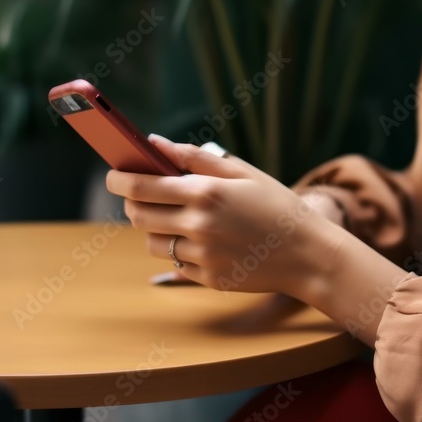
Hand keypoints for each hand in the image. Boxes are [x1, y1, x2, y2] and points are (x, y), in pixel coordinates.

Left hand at [106, 135, 412, 346]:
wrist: (308, 253)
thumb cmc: (276, 205)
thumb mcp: (242, 172)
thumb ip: (194, 157)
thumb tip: (153, 142)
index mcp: (205, 192)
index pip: (141, 186)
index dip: (118, 179)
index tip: (113, 174)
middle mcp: (198, 225)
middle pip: (137, 216)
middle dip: (132, 204)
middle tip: (143, 196)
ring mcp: (201, 256)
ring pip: (152, 243)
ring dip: (154, 229)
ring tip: (179, 219)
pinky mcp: (206, 279)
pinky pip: (176, 264)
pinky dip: (181, 251)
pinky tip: (204, 242)